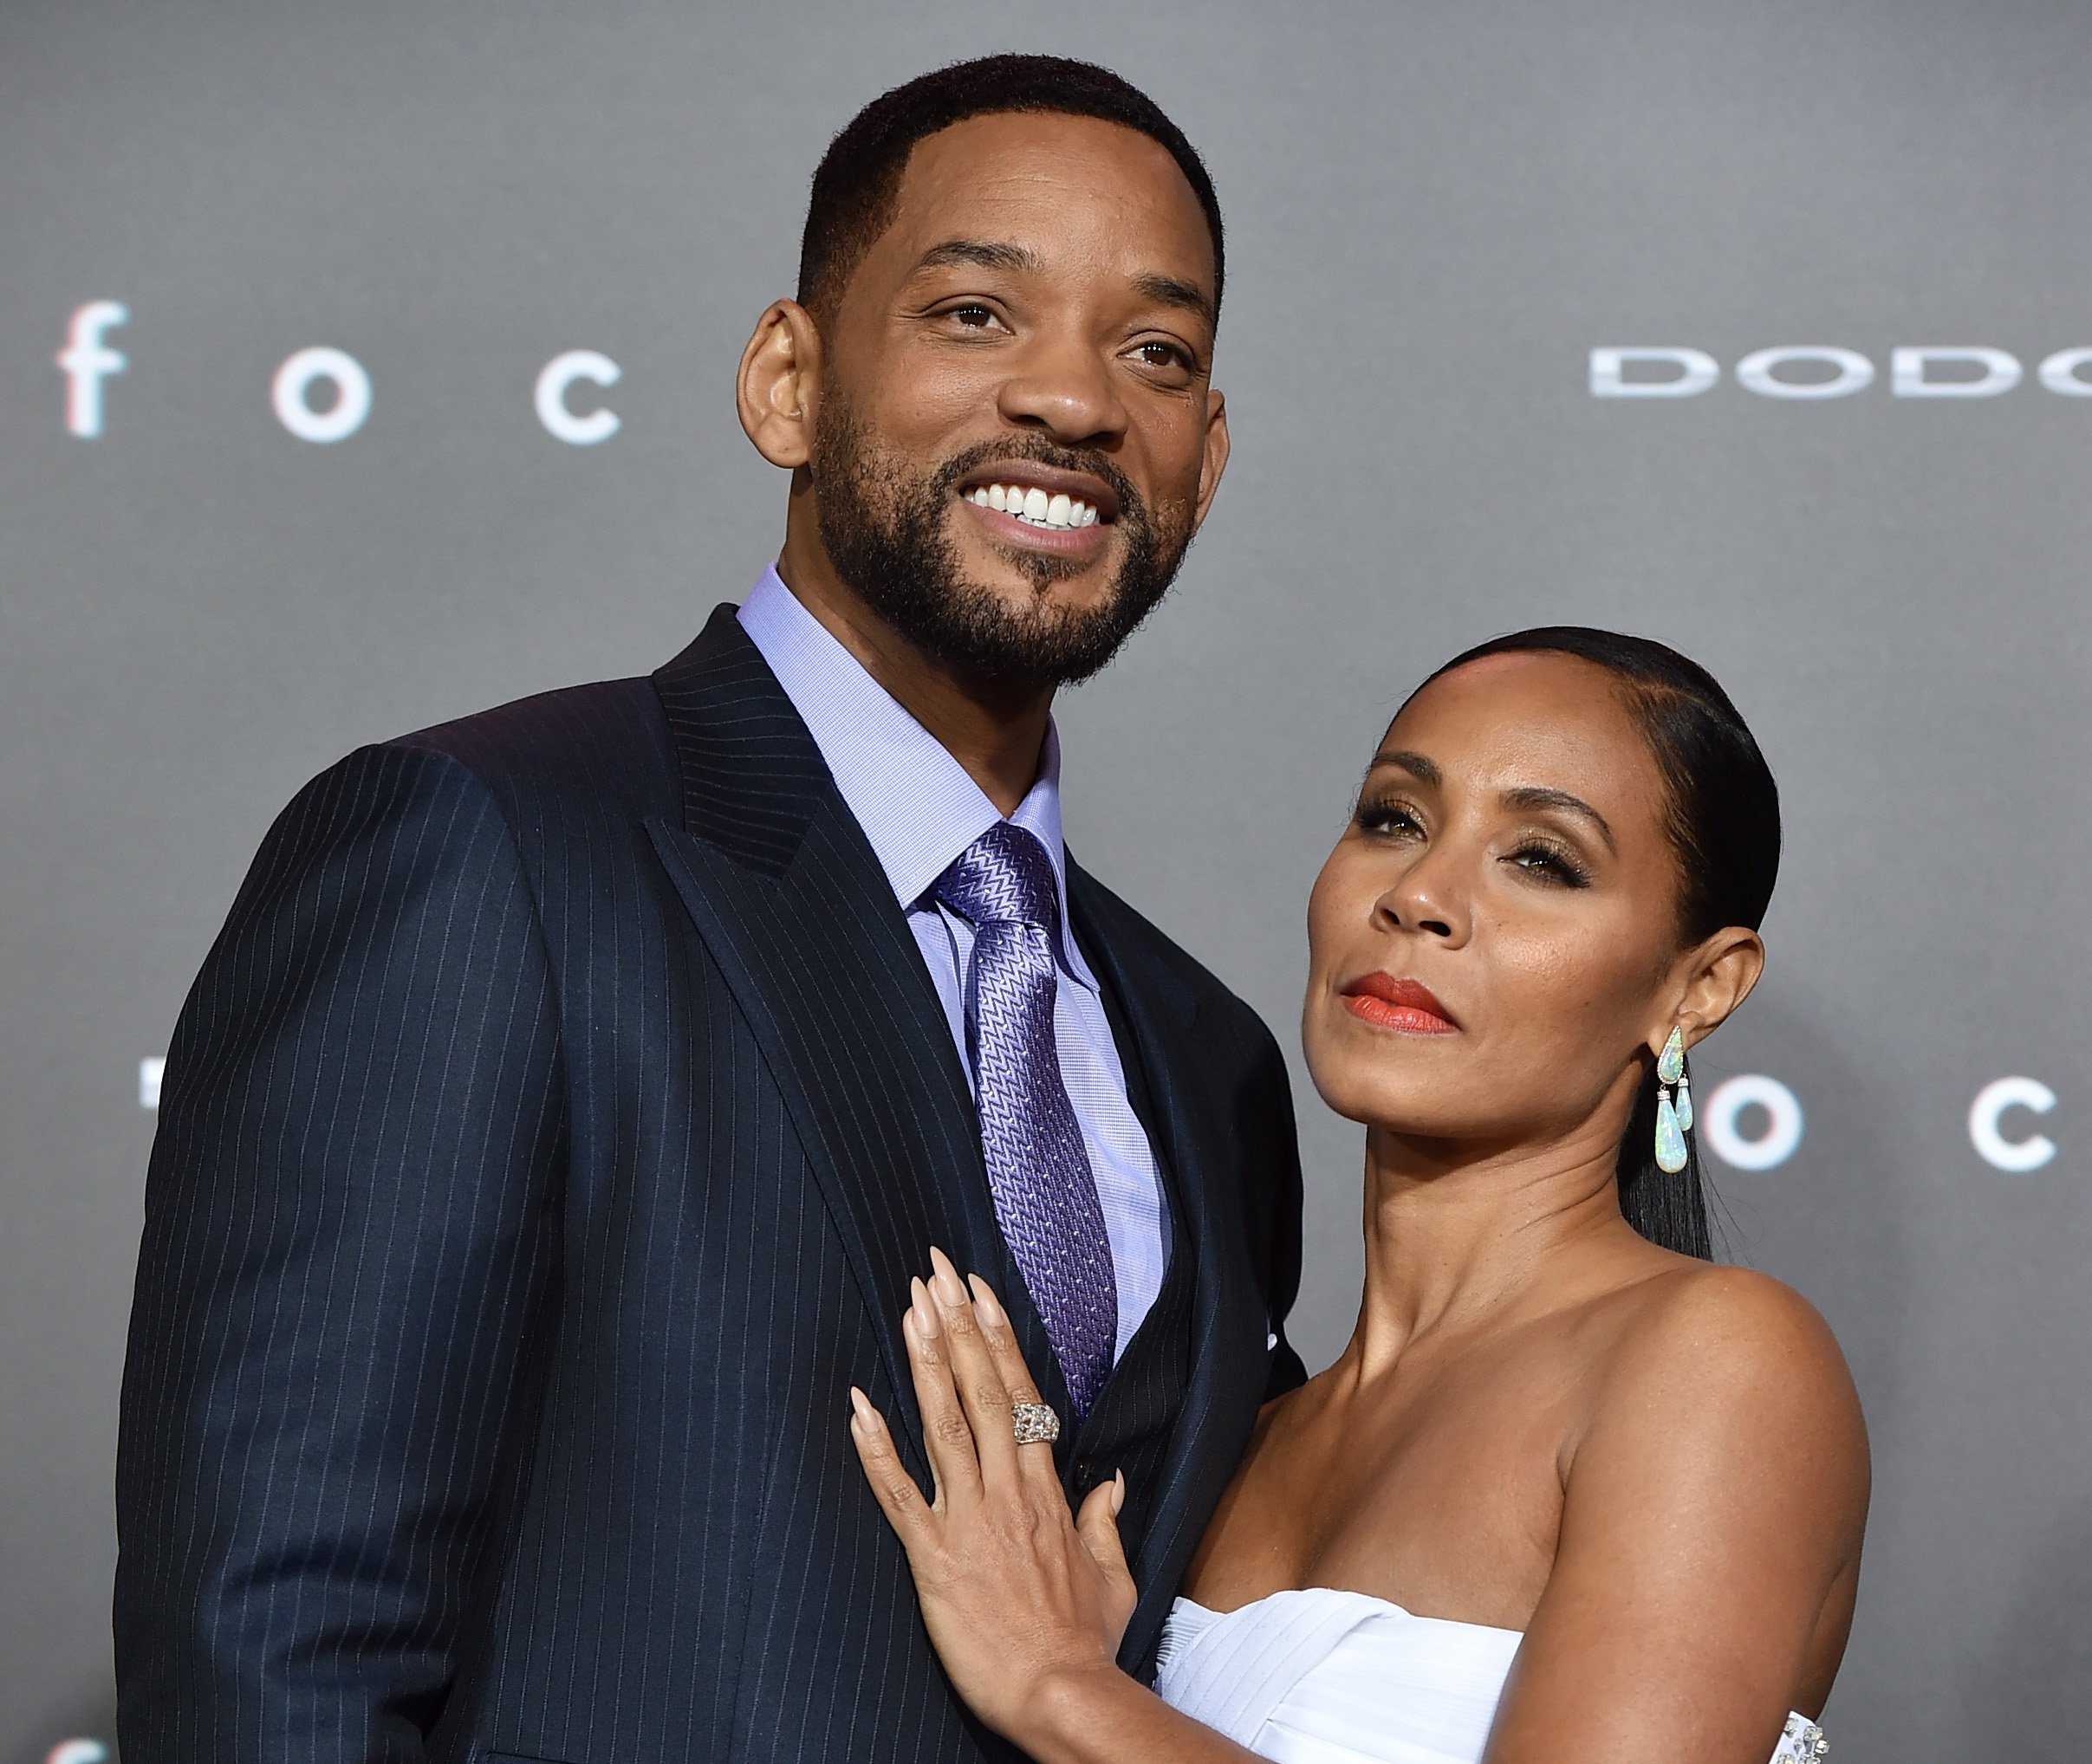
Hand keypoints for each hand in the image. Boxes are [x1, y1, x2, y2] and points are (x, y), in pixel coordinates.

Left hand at [849, 1247, 1138, 1742]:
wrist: (1062, 1694)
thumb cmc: (1086, 1642)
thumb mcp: (1113, 1576)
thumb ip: (1105, 1520)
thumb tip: (1111, 1484)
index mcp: (1046, 1491)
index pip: (1020, 1394)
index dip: (996, 1336)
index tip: (979, 1290)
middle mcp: (1008, 1492)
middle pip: (980, 1390)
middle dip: (957, 1324)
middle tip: (935, 1272)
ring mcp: (969, 1520)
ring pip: (943, 1424)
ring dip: (923, 1361)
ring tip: (908, 1308)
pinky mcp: (934, 1557)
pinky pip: (899, 1493)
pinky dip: (875, 1448)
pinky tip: (856, 1406)